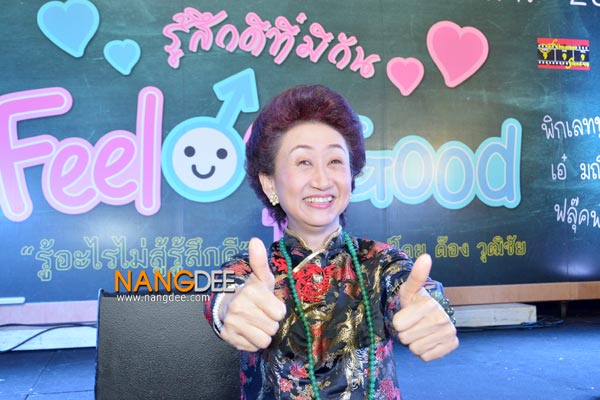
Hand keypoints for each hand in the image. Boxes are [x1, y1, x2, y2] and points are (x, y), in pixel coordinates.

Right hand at [218, 237, 286, 351]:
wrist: (227, 306)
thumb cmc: (252, 293)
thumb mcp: (261, 278)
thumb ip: (261, 261)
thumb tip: (255, 240)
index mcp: (251, 292)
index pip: (280, 313)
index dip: (276, 310)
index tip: (267, 304)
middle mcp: (239, 307)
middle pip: (273, 328)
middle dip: (270, 323)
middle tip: (261, 314)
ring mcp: (233, 323)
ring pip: (263, 340)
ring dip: (262, 334)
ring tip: (255, 323)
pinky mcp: (229, 337)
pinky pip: (252, 347)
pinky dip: (252, 342)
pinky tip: (247, 331)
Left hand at [392, 254, 458, 360]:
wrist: (432, 316)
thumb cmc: (415, 302)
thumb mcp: (409, 290)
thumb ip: (415, 275)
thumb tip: (426, 256)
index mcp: (429, 304)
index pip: (398, 325)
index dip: (398, 322)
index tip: (406, 315)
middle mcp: (442, 318)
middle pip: (405, 338)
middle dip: (406, 333)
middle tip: (414, 324)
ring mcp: (449, 333)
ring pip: (415, 349)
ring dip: (415, 342)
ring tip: (420, 331)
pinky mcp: (452, 345)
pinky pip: (426, 357)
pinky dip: (424, 352)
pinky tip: (429, 340)